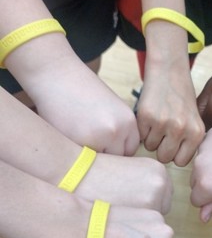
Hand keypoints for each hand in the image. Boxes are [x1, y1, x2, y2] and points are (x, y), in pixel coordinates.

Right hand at [24, 56, 140, 155]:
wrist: (56, 75)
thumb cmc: (81, 89)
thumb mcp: (112, 108)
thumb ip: (118, 129)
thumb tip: (120, 156)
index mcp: (128, 121)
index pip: (130, 150)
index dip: (116, 150)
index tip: (105, 146)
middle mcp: (118, 131)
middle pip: (117, 159)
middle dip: (104, 154)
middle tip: (90, 142)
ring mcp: (99, 139)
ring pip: (99, 162)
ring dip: (90, 157)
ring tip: (78, 138)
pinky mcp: (78, 143)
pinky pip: (82, 160)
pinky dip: (76, 154)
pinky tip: (69, 137)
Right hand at [137, 56, 204, 165]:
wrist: (169, 72)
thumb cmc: (181, 97)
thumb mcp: (194, 120)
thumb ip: (189, 142)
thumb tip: (177, 163)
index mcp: (197, 133)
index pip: (180, 162)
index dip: (174, 154)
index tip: (173, 144)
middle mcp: (181, 130)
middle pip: (164, 158)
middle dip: (161, 148)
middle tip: (163, 133)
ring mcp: (163, 123)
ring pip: (150, 148)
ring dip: (151, 138)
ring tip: (158, 121)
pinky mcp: (146, 117)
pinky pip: (140, 136)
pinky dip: (142, 129)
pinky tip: (150, 116)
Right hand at [190, 112, 211, 221]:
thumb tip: (202, 216)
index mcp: (208, 183)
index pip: (196, 201)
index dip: (210, 201)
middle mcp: (199, 165)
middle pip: (195, 184)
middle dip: (208, 185)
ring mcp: (202, 148)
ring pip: (199, 167)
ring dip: (210, 169)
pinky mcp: (207, 134)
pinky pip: (204, 151)